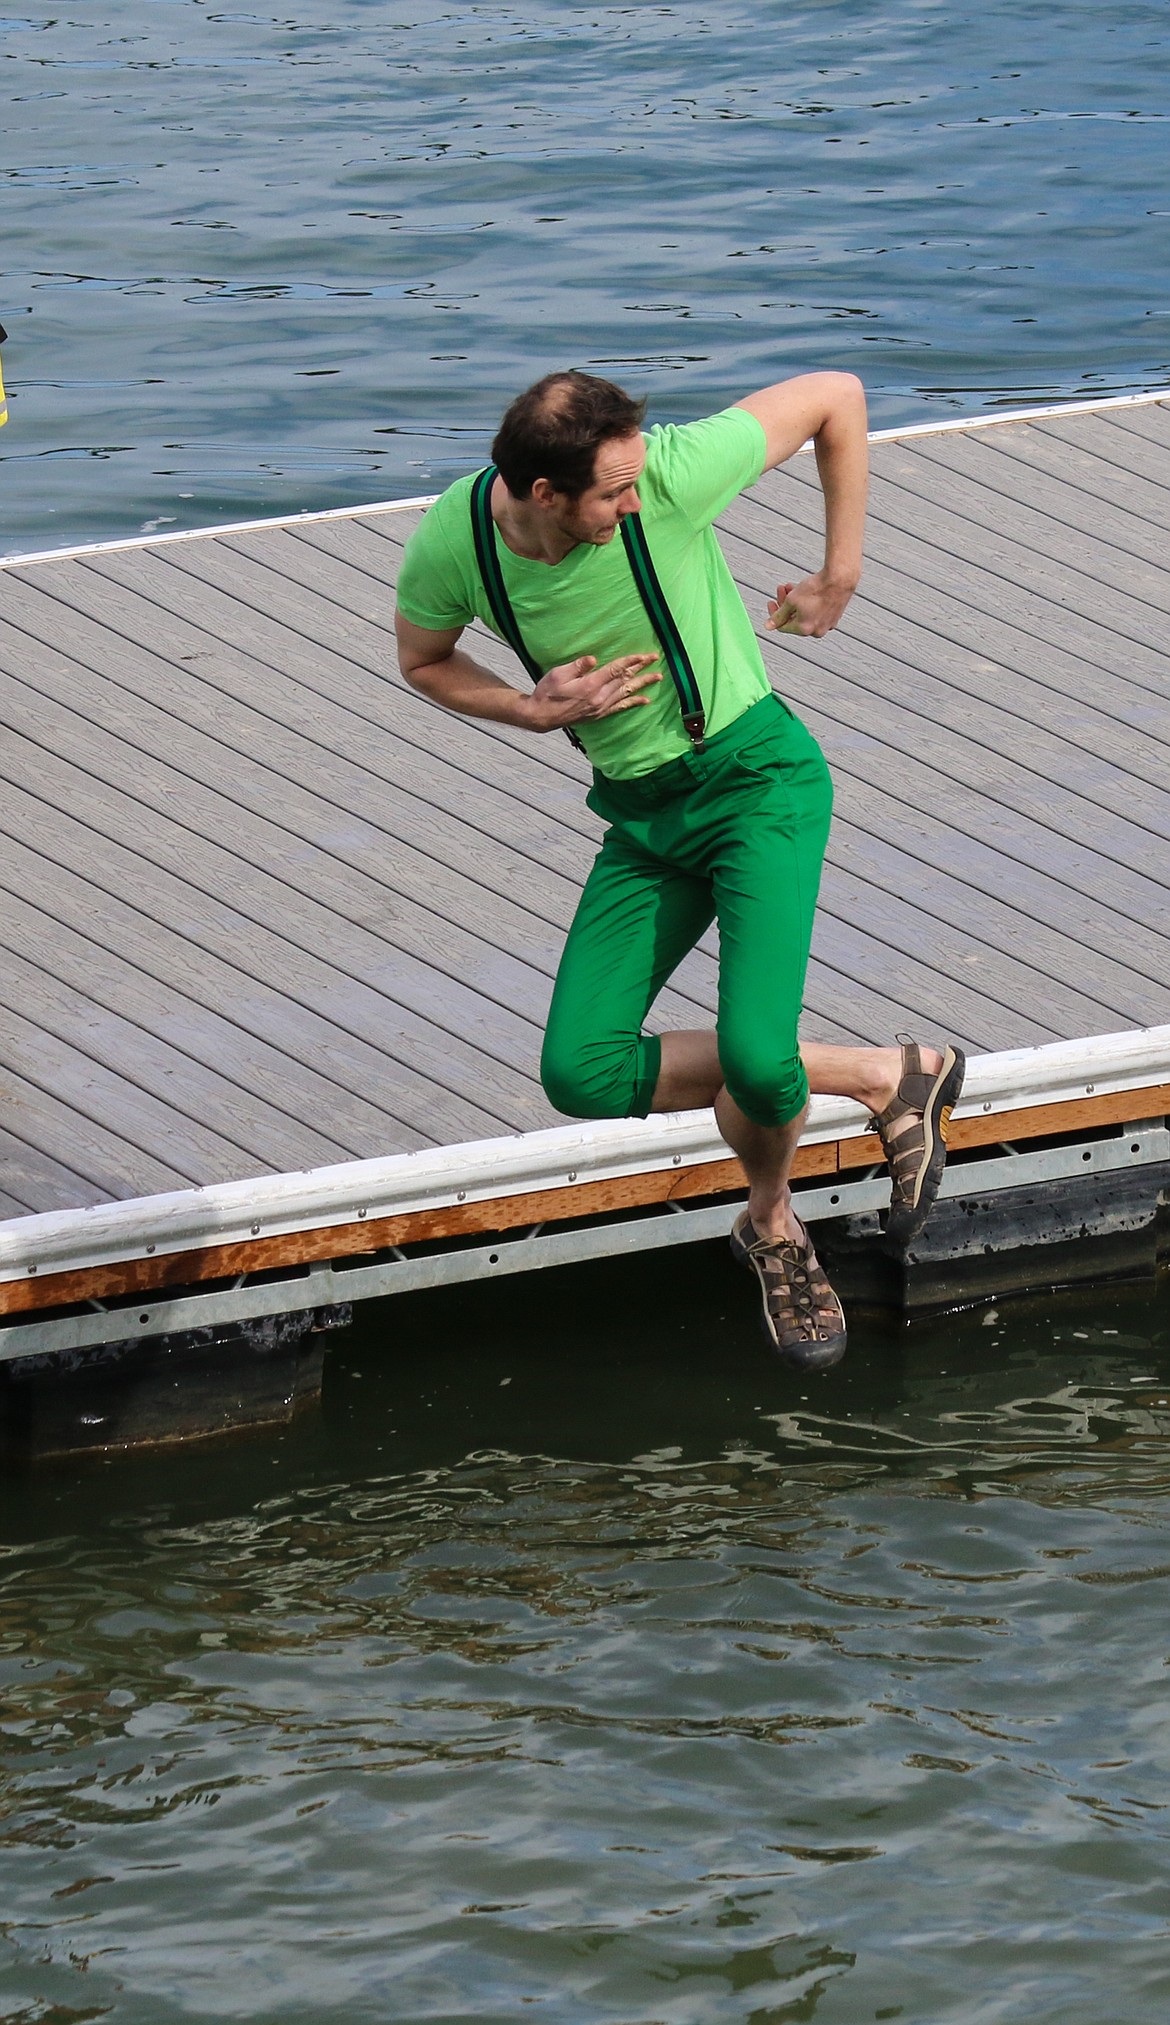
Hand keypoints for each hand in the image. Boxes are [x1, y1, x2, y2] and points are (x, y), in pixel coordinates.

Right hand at [523, 651, 660, 730]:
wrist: (541, 716)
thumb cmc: (547, 692)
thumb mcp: (557, 674)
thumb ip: (577, 666)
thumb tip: (593, 659)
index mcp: (590, 685)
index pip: (615, 670)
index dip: (630, 661)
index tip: (643, 655)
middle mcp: (599, 698)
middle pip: (624, 680)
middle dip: (641, 668)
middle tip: (655, 659)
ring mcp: (600, 707)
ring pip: (626, 693)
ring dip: (643, 684)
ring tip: (657, 677)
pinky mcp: (599, 714)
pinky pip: (620, 708)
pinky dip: (633, 703)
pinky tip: (645, 700)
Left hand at [766, 568, 857, 638]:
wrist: (840, 578)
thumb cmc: (817, 589)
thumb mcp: (791, 601)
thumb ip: (779, 615)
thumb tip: (768, 626)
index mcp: (804, 629)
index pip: (782, 626)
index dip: (774, 613)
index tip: (771, 602)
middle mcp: (817, 630)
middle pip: (794, 619)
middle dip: (785, 604)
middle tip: (781, 590)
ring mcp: (827, 624)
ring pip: (805, 614)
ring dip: (796, 601)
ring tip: (792, 586)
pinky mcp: (834, 616)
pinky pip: (817, 612)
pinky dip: (809, 603)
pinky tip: (805, 591)